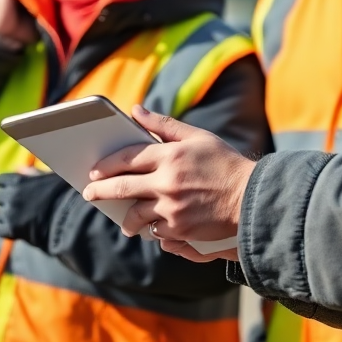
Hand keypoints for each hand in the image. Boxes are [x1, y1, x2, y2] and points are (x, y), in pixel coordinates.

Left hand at [0, 171, 68, 246]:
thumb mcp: (50, 178)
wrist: (70, 218)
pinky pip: (0, 230)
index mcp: (18, 180)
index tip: (12, 190)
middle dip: (3, 200)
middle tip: (15, 205)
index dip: (5, 185)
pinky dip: (8, 231)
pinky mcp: (11, 230)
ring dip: (5, 216)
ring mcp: (10, 213)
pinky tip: (20, 230)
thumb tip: (19, 168)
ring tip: (20, 218)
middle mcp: (10, 196)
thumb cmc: (64, 194)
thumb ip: (32, 173)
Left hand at [83, 106, 255, 260]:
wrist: (251, 197)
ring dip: (126, 218)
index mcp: (171, 155)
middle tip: (90, 194)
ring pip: (135, 215)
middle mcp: (167, 182)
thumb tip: (136, 111)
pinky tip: (151, 227)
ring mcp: (172, 207)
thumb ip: (165, 125)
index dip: (107, 165)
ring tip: (124, 220)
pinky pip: (155, 231)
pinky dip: (151, 228)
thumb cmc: (225, 163)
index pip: (128, 158)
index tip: (94, 171)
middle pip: (122, 188)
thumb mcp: (198, 137)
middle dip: (100, 192)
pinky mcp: (179, 228)